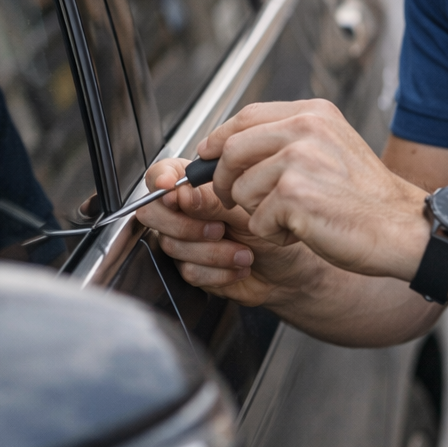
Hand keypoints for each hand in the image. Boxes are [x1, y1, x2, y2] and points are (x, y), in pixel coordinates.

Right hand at [135, 154, 315, 306]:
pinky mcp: (193, 267)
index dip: (159, 181)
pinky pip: (188, 270)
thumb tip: (180, 194)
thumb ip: (212, 199)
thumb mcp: (250, 207)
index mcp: (198, 185)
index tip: (172, 191)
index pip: (160, 175)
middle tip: (219, 229)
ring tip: (243, 250)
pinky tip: (239, 265)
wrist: (293, 269)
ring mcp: (187, 240)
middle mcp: (187, 211)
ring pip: (173, 245)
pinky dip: (218, 271)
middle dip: (186, 225)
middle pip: (154, 213)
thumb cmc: (277, 226)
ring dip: (213, 252)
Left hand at [191, 100, 429, 278]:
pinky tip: (304, 231)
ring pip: (241, 189)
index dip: (219, 139)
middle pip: (232, 148)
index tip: (208, 156)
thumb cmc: (368, 199)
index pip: (246, 116)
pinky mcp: (294, 195)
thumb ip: (289, 140)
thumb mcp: (332, 149)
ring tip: (293, 218)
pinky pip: (256, 220)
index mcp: (314, 114)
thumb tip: (229, 147)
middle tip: (232, 198)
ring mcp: (299, 160)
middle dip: (223, 179)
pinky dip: (274, 234)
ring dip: (257, 213)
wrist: (403, 228)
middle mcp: (306, 129)